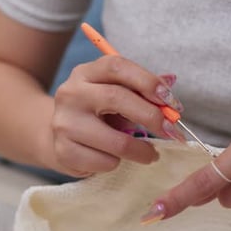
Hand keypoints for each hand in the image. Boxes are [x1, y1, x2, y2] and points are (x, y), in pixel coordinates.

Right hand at [52, 55, 184, 176]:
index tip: (171, 101)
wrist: (58, 138)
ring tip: (149, 153)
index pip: (117, 67)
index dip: (148, 81)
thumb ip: (142, 89)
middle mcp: (71, 93)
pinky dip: (118, 163)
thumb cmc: (97, 114)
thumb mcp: (116, 95)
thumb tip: (171, 81)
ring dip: (142, 151)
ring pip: (116, 141)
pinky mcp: (64, 151)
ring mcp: (64, 123)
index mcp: (85, 73)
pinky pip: (106, 162)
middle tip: (171, 131)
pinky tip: (114, 159)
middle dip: (151, 116)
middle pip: (116, 98)